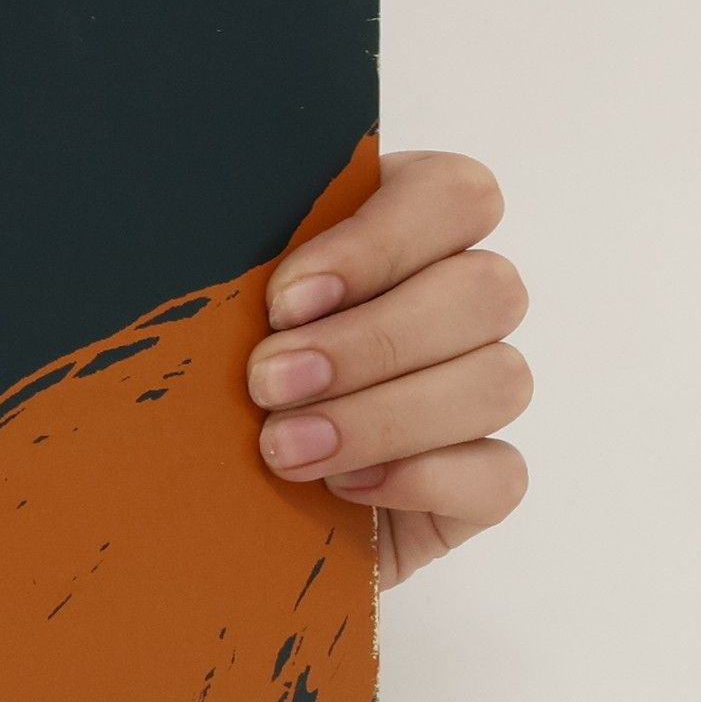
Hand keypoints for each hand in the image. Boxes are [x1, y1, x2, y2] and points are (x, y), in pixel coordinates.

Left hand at [246, 151, 531, 589]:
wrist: (199, 506)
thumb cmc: (207, 387)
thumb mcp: (214, 317)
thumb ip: (242, 272)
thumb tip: (245, 263)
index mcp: (404, 233)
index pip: (453, 195)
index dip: (380, 243)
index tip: (283, 301)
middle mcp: (458, 305)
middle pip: (488, 289)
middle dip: (369, 341)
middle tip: (267, 384)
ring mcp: (478, 395)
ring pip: (501, 380)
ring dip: (385, 415)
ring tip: (285, 448)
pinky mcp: (480, 484)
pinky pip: (499, 475)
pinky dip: (421, 479)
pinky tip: (344, 490)